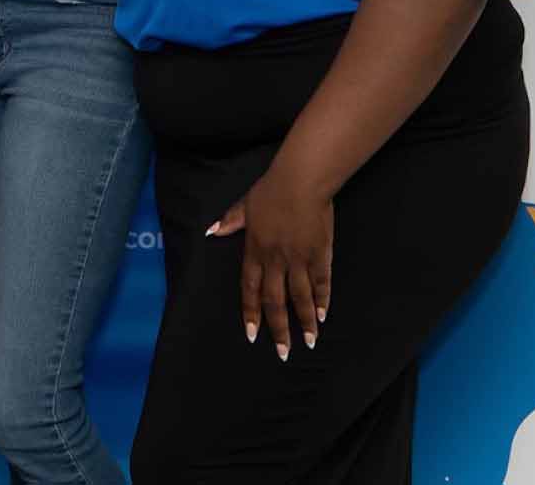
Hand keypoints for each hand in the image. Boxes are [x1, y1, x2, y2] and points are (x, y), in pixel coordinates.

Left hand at [209, 171, 333, 361]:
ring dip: (305, 322)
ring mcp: (299, 259)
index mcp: (255, 250)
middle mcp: (276, 260)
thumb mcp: (244, 205)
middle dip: (279, 329)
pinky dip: (322, 301)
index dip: (251, 313)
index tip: (252, 334)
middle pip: (276, 301)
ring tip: (309, 342)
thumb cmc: (271, 190)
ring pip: (301, 298)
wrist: (301, 182)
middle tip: (284, 352)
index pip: (250, 289)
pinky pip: (321, 283)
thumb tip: (211, 232)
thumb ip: (229, 222)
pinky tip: (323, 316)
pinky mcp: (320, 254)